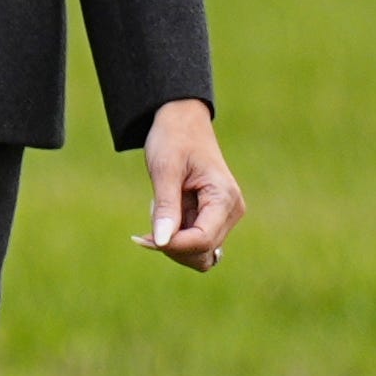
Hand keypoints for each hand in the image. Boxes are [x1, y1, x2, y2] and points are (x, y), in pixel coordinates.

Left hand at [141, 99, 245, 270]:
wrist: (182, 122)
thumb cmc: (174, 138)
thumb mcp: (165, 169)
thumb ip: (166, 206)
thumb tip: (162, 243)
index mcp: (224, 197)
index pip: (203, 240)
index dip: (173, 245)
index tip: (144, 237)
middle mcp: (230, 211)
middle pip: (201, 253)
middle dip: (171, 245)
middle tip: (150, 222)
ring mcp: (223, 217)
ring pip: (199, 253)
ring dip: (173, 242)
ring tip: (160, 211)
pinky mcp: (213, 218)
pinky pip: (194, 242)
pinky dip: (174, 236)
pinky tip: (163, 214)